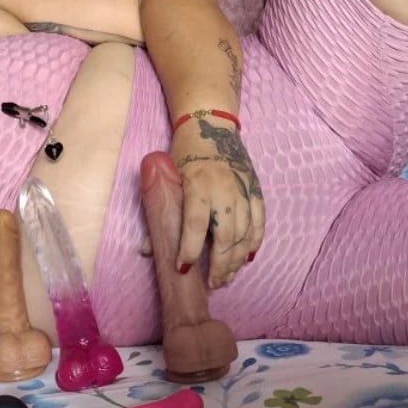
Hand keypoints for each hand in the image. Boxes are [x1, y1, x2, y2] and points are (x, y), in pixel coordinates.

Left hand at [172, 118, 264, 287]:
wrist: (211, 124)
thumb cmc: (183, 154)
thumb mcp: (167, 179)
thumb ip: (160, 214)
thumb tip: (148, 250)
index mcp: (198, 184)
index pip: (195, 224)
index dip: (190, 249)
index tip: (183, 269)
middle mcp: (224, 188)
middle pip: (225, 235)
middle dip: (219, 264)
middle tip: (211, 284)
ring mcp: (243, 189)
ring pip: (244, 233)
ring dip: (236, 260)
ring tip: (226, 278)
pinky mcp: (255, 189)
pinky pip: (259, 221)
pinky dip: (254, 242)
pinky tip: (247, 259)